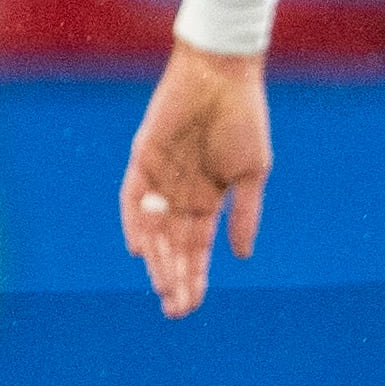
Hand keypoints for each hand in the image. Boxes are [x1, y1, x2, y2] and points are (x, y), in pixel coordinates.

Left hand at [120, 43, 271, 317]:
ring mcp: (159, 177)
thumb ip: (245, 214)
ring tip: (160, 287)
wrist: (223, 76)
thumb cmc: (244, 119)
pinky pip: (132, 197)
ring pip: (152, 228)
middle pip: (172, 245)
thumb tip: (241, 257)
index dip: (195, 276)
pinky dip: (134, 221)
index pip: (197, 247)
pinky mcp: (142, 157)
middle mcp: (180, 193)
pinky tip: (138, 247)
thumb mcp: (252, 173)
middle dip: (173, 277)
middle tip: (173, 309)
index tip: (192, 306)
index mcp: (208, 199)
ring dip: (155, 258)